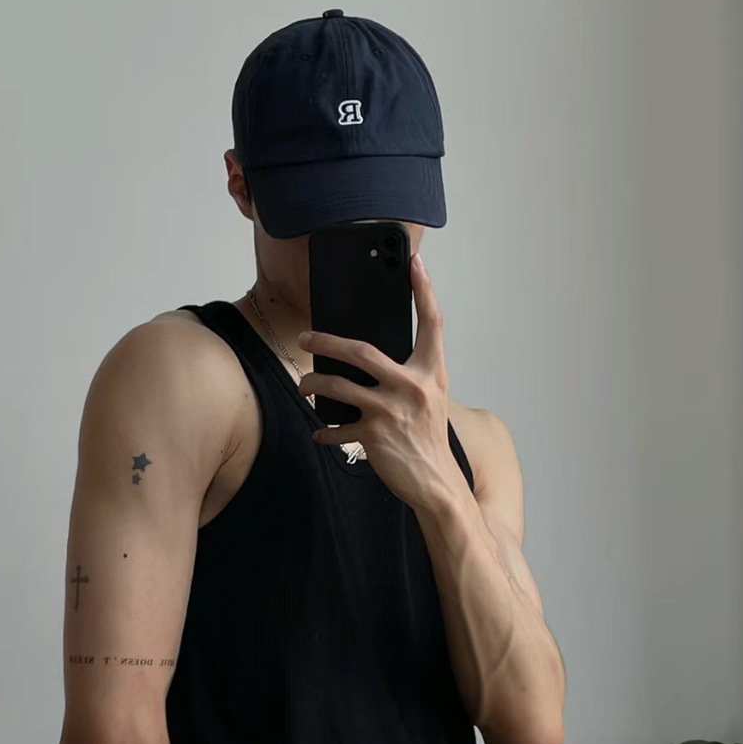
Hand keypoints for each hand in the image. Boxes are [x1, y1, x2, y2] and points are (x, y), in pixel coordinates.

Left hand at [297, 252, 457, 511]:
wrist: (437, 481)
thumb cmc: (429, 436)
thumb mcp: (430, 398)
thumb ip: (409, 374)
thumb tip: (367, 357)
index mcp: (432, 372)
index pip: (432, 323)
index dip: (425, 290)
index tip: (415, 262)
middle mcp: (414, 387)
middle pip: (361, 351)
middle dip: (326, 342)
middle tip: (306, 338)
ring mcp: (393, 411)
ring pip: (339, 387)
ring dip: (314, 385)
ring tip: (305, 385)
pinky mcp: (376, 436)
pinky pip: (339, 429)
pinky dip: (326, 432)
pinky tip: (320, 432)